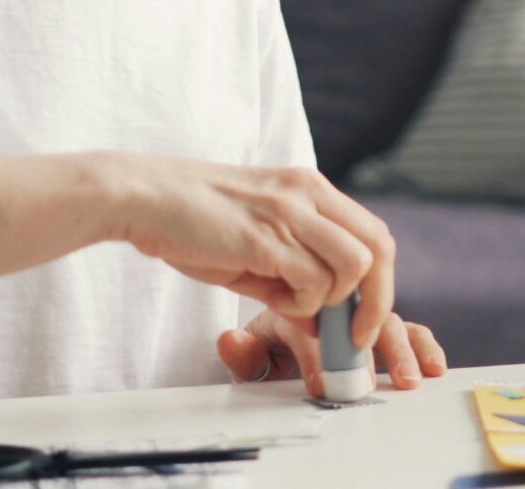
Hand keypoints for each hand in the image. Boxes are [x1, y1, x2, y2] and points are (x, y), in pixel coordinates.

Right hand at [104, 157, 397, 343]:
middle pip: (379, 248)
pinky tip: (270, 299)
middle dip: (375, 301)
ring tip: (290, 304)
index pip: (375, 234)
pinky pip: (311, 281)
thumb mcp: (257, 242)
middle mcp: (308, 194)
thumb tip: (322, 320)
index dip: (380, 283)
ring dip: (330, 300)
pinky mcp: (265, 238)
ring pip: (353, 265)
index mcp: (311, 189)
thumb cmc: (194, 222)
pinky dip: (300, 303)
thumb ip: (293, 275)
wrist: (145, 198)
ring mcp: (289, 213)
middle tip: (353, 335)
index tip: (362, 321)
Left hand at [218, 307, 447, 396]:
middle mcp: (339, 301)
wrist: (280, 319)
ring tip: (409, 377)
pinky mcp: (384, 325)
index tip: (318, 383)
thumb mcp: (250, 347)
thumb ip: (243, 352)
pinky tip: (434, 365)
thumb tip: (233, 343)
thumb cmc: (267, 339)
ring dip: (401, 350)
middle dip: (365, 349)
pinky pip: (409, 329)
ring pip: (389, 320)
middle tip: (368, 381)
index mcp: (301, 300)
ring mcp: (364, 312)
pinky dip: (424, 344)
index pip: (312, 321)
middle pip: (359, 315)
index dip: (316, 352)